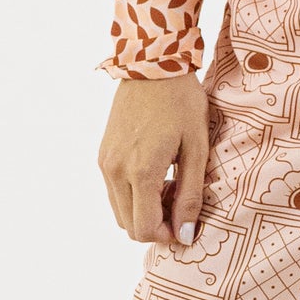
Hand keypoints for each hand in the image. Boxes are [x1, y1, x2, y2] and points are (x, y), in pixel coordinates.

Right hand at [98, 74, 210, 247]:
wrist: (152, 64)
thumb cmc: (182, 102)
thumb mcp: (196, 148)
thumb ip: (190, 195)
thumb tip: (185, 235)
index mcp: (140, 171)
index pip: (143, 229)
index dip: (167, 236)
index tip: (186, 224)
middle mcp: (114, 171)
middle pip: (129, 225)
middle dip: (156, 224)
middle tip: (181, 200)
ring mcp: (105, 162)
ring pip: (120, 211)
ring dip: (144, 210)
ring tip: (170, 185)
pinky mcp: (102, 154)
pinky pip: (114, 191)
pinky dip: (133, 195)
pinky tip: (156, 173)